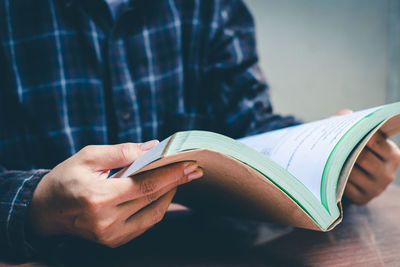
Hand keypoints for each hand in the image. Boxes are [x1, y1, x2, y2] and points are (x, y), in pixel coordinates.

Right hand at [27, 142, 202, 247]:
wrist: (45, 209)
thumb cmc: (66, 178)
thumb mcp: (89, 156)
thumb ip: (123, 151)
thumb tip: (153, 146)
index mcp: (99, 197)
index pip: (146, 184)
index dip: (171, 174)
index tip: (190, 164)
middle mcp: (106, 220)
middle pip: (153, 198)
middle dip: (177, 182)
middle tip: (194, 170)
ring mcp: (110, 235)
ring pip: (153, 214)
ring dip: (170, 196)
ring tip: (181, 179)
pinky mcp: (113, 241)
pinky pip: (144, 224)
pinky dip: (157, 208)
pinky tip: (164, 194)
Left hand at [336, 109, 399, 203]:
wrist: (348, 177)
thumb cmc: (353, 151)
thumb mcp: (354, 136)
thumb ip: (349, 122)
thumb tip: (345, 114)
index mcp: (392, 155)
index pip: (376, 141)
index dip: (359, 135)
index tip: (345, 130)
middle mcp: (387, 173)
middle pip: (363, 158)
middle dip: (347, 151)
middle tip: (331, 144)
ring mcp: (376, 189)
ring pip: (352, 173)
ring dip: (338, 165)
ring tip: (327, 157)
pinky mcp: (362, 199)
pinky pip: (345, 187)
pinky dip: (336, 179)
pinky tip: (328, 172)